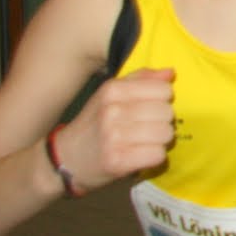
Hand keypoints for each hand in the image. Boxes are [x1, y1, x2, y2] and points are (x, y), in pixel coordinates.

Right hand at [53, 68, 174, 192]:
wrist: (66, 159)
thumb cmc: (94, 124)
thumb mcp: (109, 94)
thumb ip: (140, 80)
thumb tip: (170, 72)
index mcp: (112, 90)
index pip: (163, 89)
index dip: (162, 100)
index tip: (149, 108)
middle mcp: (112, 111)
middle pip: (167, 112)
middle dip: (162, 122)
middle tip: (146, 129)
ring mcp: (114, 137)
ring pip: (165, 133)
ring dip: (159, 141)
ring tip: (143, 142)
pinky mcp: (118, 162)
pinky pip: (158, 155)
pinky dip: (154, 157)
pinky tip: (140, 156)